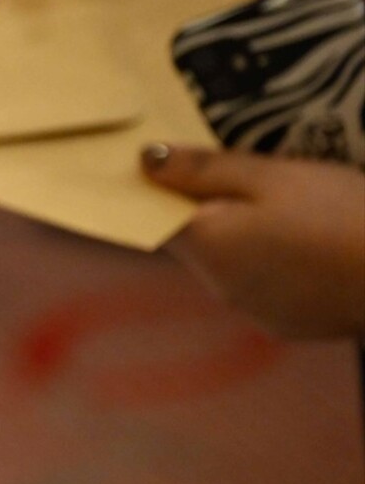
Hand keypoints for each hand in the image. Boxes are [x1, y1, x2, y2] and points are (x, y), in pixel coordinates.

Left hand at [142, 144, 364, 338]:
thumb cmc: (338, 214)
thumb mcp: (269, 176)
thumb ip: (203, 170)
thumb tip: (145, 161)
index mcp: (206, 245)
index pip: (152, 219)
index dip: (155, 192)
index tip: (169, 166)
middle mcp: (217, 285)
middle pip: (192, 240)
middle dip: (205, 209)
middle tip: (240, 176)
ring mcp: (251, 309)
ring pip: (226, 263)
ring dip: (238, 236)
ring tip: (281, 208)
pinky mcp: (284, 322)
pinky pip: (258, 284)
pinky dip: (268, 262)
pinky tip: (303, 243)